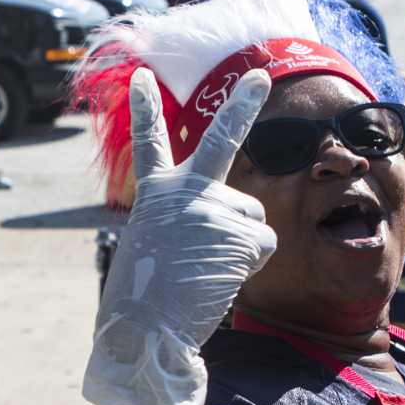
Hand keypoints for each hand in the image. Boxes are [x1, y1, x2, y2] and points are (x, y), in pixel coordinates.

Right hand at [84, 66, 276, 404]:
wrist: (144, 331)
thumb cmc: (142, 303)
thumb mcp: (151, 249)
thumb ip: (181, 226)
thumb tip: (221, 239)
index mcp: (154, 197)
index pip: (148, 145)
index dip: (144, 110)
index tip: (141, 78)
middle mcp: (184, 191)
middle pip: (220, 138)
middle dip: (242, 103)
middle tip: (259, 74)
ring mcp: (213, 206)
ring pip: (253, 218)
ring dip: (241, 248)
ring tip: (207, 272)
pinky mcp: (240, 229)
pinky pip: (264, 245)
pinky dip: (250, 267)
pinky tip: (220, 280)